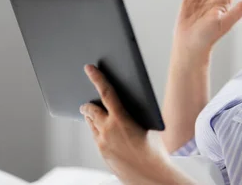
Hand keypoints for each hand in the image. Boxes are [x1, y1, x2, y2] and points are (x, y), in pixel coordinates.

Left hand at [80, 65, 186, 184]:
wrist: (151, 175)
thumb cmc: (155, 150)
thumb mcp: (147, 125)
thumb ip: (131, 114)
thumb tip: (123, 106)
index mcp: (121, 119)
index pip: (106, 92)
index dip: (97, 78)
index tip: (89, 68)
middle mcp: (107, 130)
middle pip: (90, 109)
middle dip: (88, 103)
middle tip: (87, 100)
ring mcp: (102, 143)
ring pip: (90, 124)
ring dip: (91, 117)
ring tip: (93, 113)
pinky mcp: (102, 153)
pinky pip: (95, 137)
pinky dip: (97, 130)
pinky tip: (103, 130)